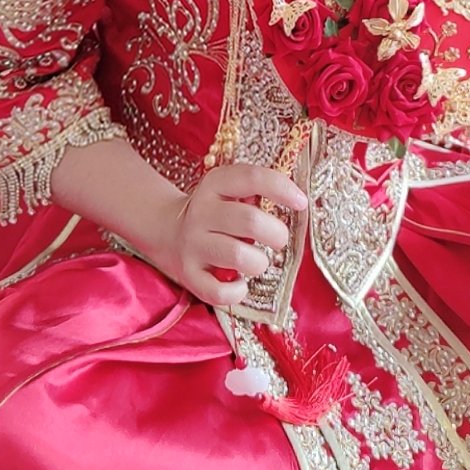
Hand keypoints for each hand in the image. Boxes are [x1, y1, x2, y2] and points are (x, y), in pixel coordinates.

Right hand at [156, 162, 308, 309]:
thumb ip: (258, 191)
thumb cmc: (216, 214)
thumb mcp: (229, 191)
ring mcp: (193, 245)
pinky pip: (220, 291)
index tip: (301, 202)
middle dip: (276, 234)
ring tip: (257, 261)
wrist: (167, 232)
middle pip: (250, 221)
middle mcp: (201, 213)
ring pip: (238, 256)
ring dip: (259, 263)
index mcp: (215, 185)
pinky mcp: (189, 275)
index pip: (252, 178)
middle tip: (277, 240)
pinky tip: (240, 283)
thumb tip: (299, 203)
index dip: (281, 188)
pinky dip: (238, 291)